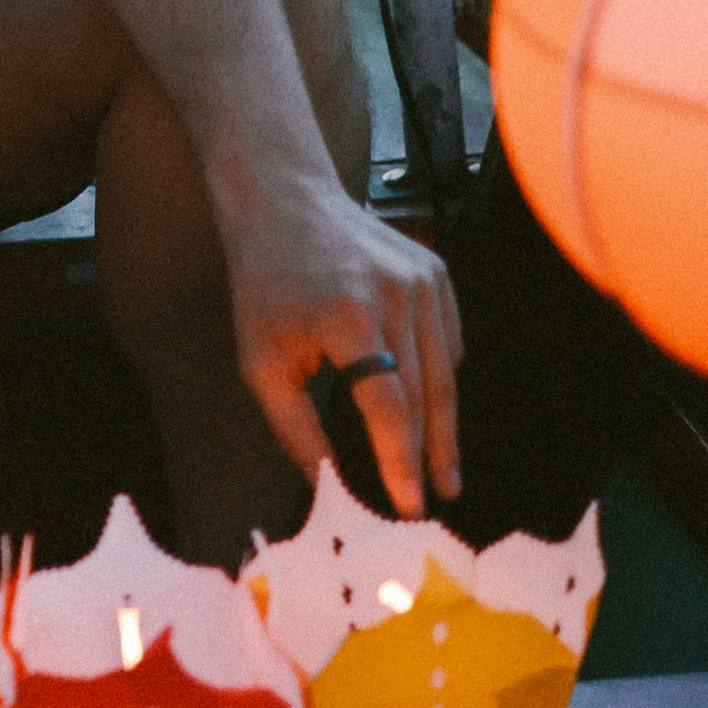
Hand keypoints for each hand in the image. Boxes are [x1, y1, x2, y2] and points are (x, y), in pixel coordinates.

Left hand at [222, 191, 463, 513]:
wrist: (286, 202)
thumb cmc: (266, 284)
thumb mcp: (259, 360)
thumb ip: (294, 425)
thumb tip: (325, 482)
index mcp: (349, 319)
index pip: (390, 408)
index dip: (402, 463)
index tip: (409, 505)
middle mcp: (398, 298)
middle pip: (427, 397)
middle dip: (432, 456)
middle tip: (437, 501)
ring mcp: (425, 282)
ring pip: (445, 374)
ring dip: (445, 428)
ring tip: (443, 472)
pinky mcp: (437, 274)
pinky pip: (448, 343)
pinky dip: (441, 379)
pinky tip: (431, 409)